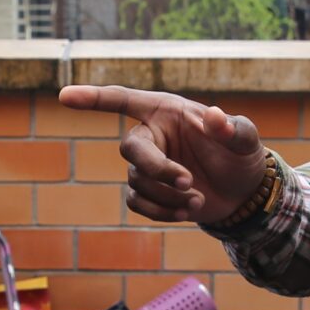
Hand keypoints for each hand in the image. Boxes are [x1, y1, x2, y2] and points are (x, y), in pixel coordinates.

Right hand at [56, 85, 268, 225]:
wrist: (243, 194)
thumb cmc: (240, 156)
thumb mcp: (245, 140)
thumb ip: (233, 128)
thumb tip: (216, 118)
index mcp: (166, 112)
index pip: (123, 100)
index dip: (93, 98)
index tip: (64, 96)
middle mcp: (151, 135)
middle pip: (130, 149)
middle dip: (156, 168)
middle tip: (188, 181)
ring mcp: (146, 166)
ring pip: (137, 181)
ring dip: (168, 195)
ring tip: (198, 200)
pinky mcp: (148, 192)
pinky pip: (137, 203)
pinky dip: (161, 212)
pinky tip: (187, 213)